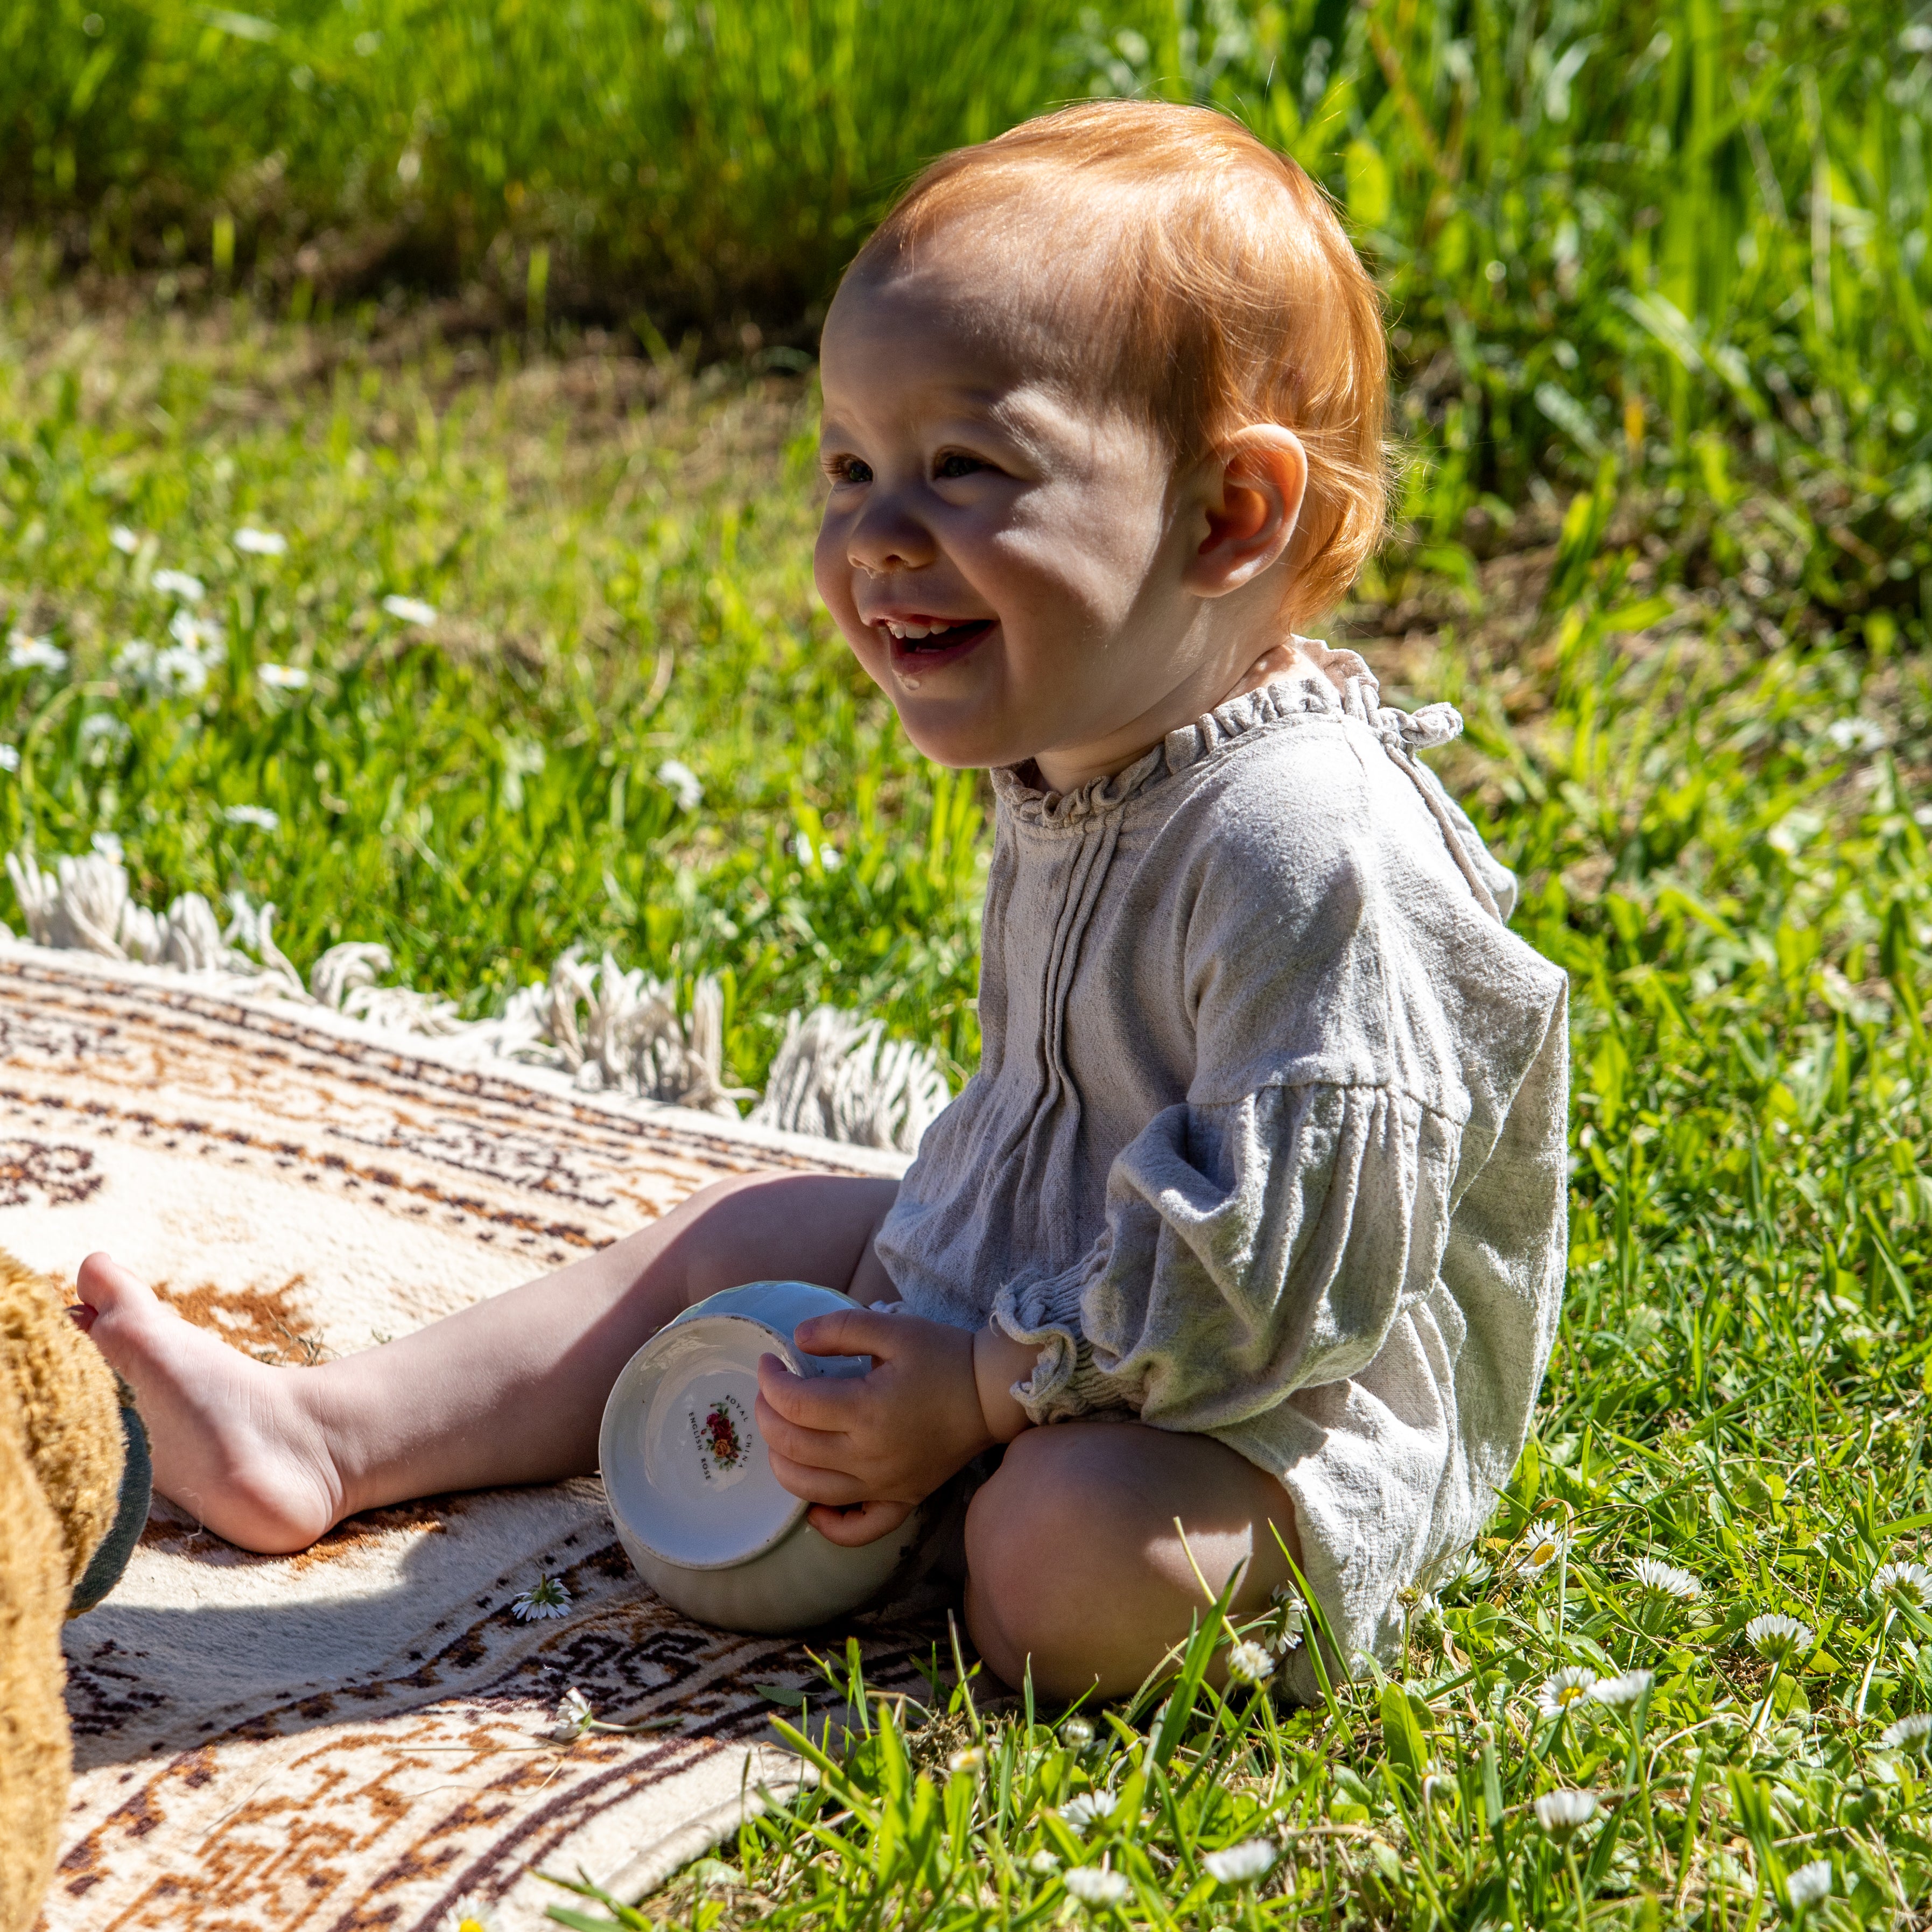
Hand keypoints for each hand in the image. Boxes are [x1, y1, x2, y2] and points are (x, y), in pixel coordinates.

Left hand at [755, 1308, 1026, 1546]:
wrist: (992, 1393)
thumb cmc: (944, 1357)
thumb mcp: (893, 1328)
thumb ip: (840, 1328)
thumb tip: (796, 1339)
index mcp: (866, 1410)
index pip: (794, 1404)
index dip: (770, 1381)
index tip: (769, 1361)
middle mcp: (869, 1456)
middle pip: (791, 1446)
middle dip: (767, 1415)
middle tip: (769, 1392)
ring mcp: (884, 1485)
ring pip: (809, 1489)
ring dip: (780, 1461)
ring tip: (781, 1432)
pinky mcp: (901, 1500)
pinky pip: (856, 1530)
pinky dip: (827, 1524)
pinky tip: (813, 1506)